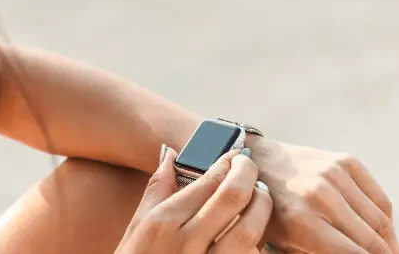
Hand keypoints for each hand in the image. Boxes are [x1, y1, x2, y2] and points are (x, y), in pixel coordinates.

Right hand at [117, 147, 273, 253]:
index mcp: (163, 223)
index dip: (226, 163)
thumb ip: (157, 188)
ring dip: (261, 207)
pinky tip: (251, 229)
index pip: (206, 182)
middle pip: (232, 197)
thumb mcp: (138, 225)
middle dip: (247, 172)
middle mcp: (186, 243)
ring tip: (258, 195)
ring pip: (249, 230)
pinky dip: (256, 240)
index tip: (234, 154)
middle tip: (248, 165)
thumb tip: (168, 154)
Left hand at [247, 138, 398, 253]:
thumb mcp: (282, 243)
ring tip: (390, 252)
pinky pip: (379, 199)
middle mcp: (321, 196)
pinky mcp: (347, 161)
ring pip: (381, 221)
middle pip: (372, 240)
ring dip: (390, 242)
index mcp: (302, 221)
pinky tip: (382, 231)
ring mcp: (336, 175)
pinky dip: (385, 219)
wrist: (257, 161)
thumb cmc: (268, 212)